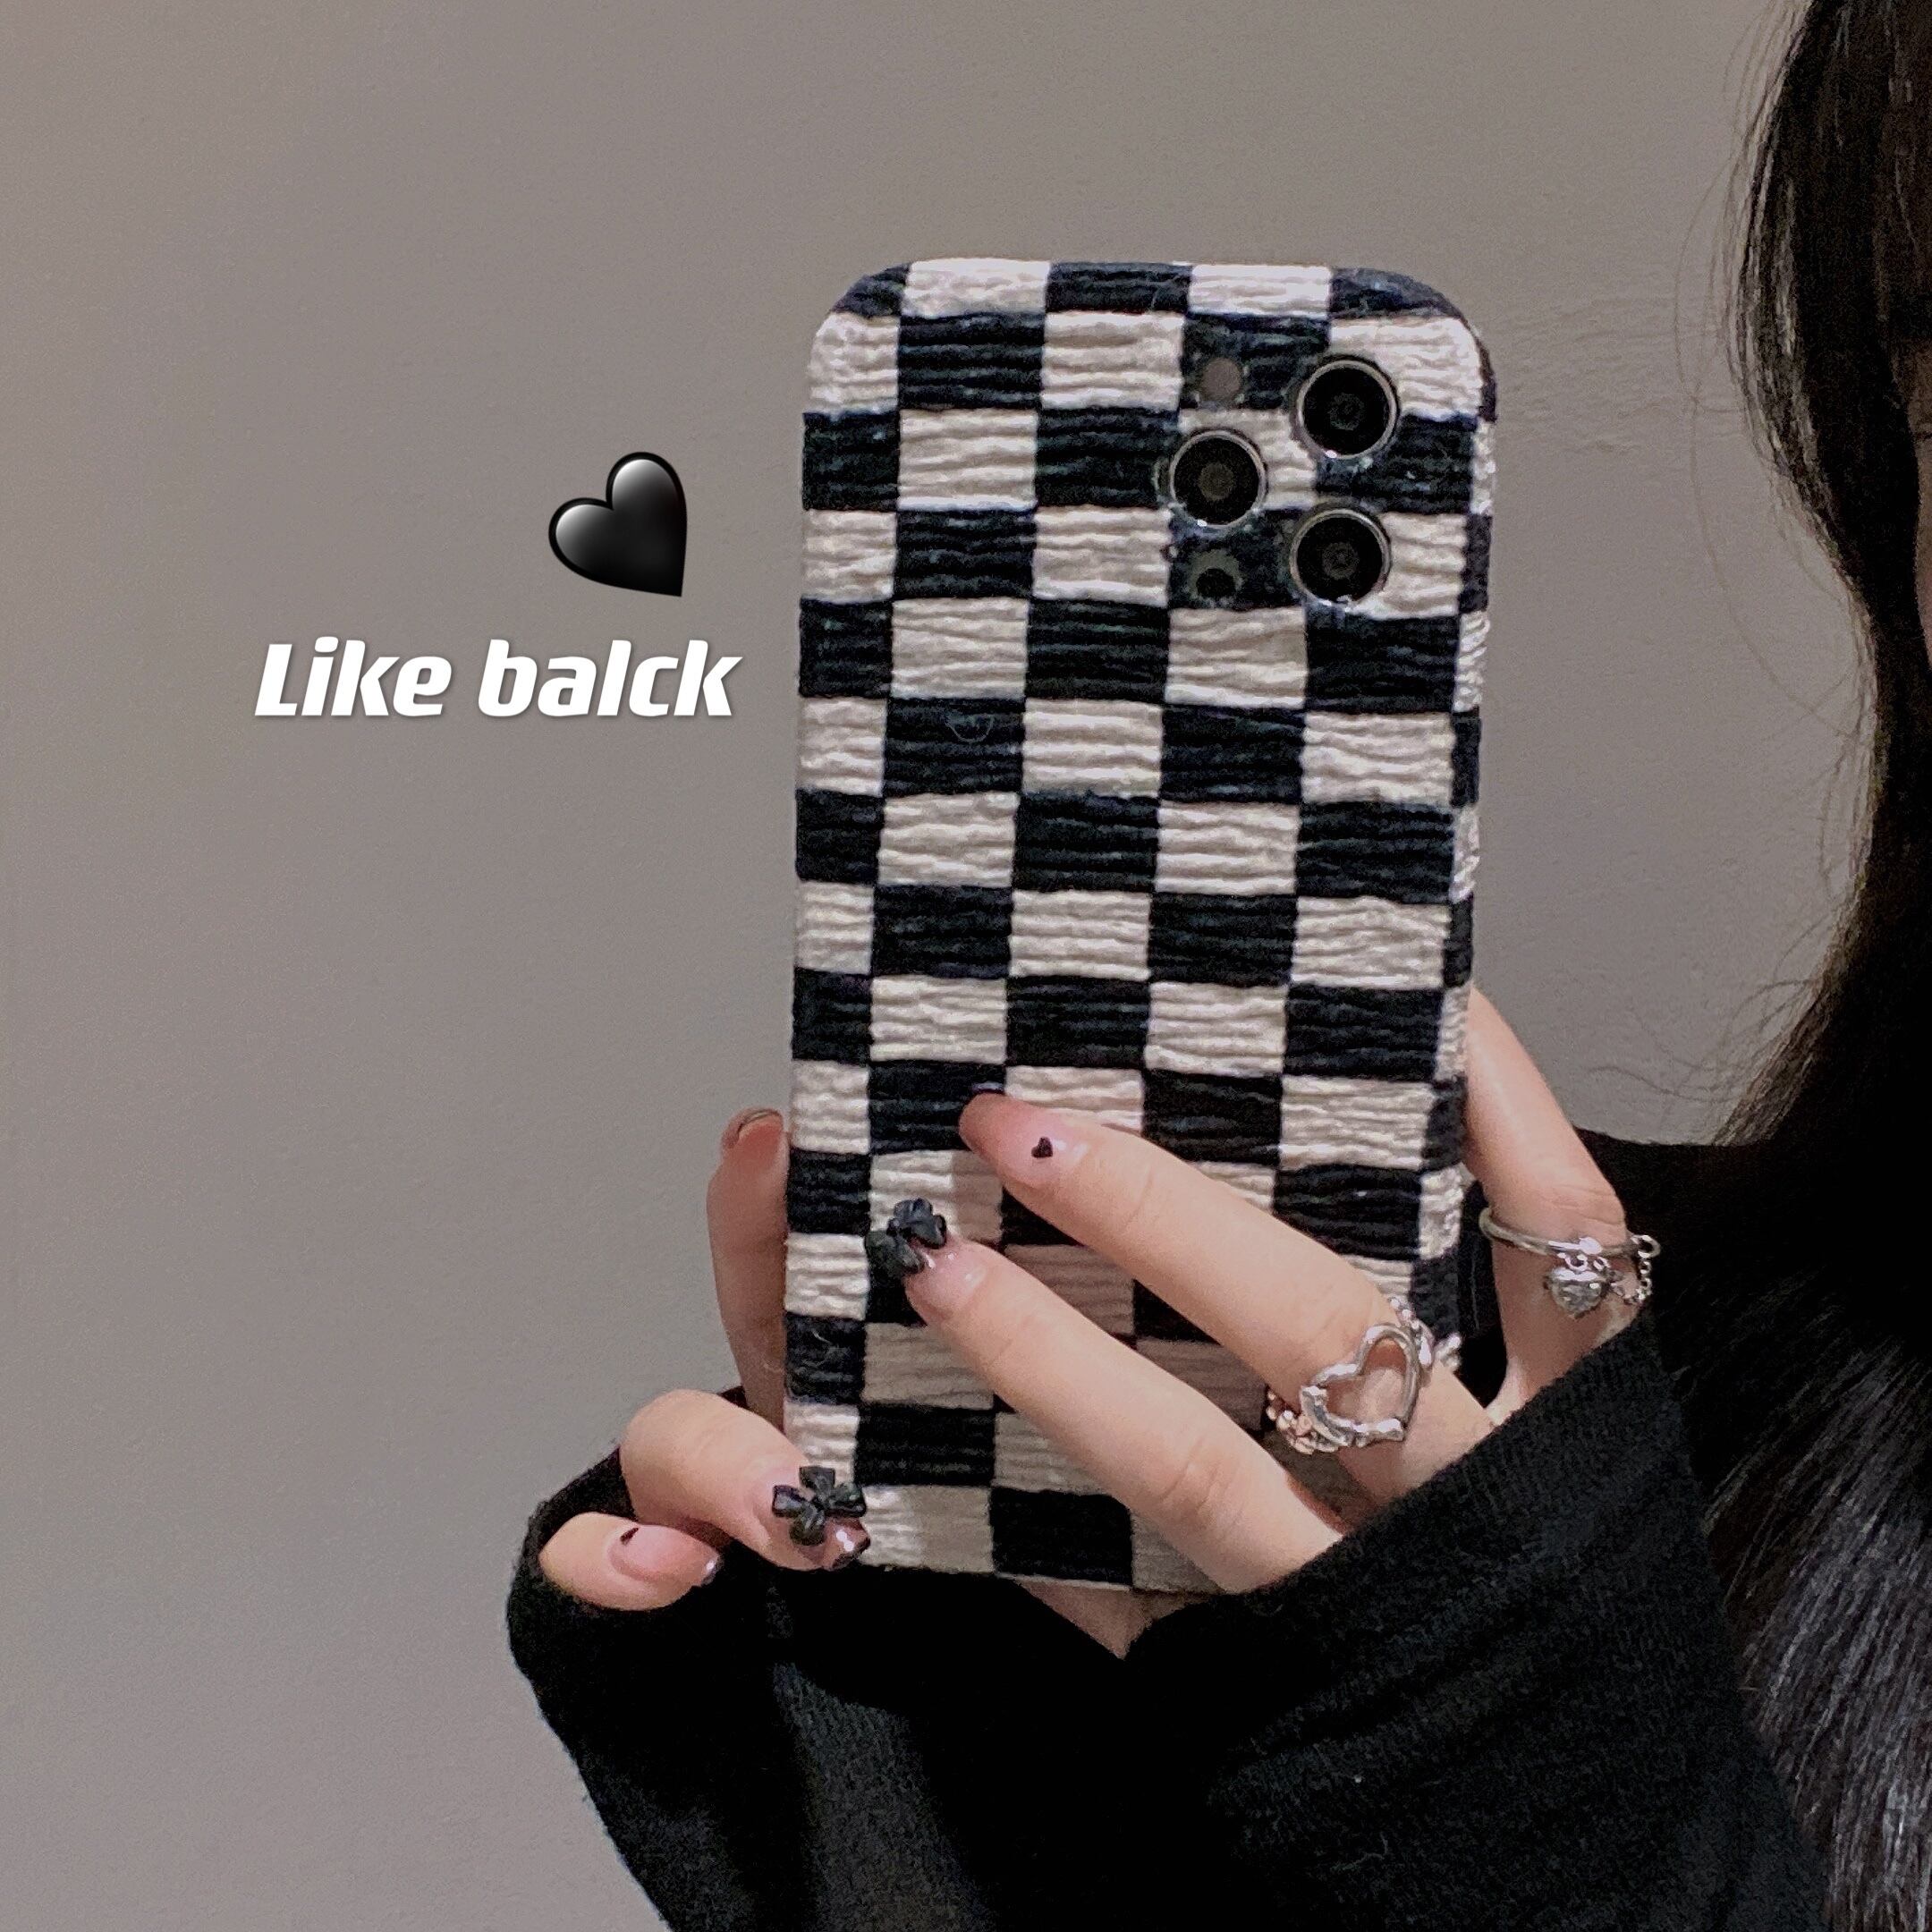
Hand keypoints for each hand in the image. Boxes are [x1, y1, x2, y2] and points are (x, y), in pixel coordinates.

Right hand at [538, 992, 1636, 1654]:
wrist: (1569, 1833)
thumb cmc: (1335, 1717)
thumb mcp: (1167, 1658)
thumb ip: (1059, 1560)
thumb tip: (855, 1446)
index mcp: (1224, 1627)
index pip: (1064, 1510)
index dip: (1013, 1365)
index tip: (899, 1255)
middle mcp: (1362, 1571)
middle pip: (1192, 1424)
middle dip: (1098, 1258)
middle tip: (1007, 1131)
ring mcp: (1501, 1493)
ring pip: (1356, 1325)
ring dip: (1227, 1203)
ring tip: (1149, 1087)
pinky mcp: (1604, 1427)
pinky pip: (1575, 1248)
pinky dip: (1511, 1117)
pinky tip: (1443, 1014)